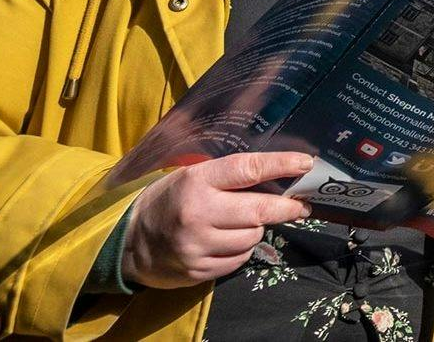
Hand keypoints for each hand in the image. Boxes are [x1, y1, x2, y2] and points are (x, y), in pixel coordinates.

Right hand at [121, 152, 315, 289]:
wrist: (127, 241)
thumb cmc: (167, 200)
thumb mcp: (190, 176)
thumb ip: (227, 176)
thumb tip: (276, 173)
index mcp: (196, 182)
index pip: (248, 169)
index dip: (282, 165)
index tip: (306, 164)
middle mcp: (198, 214)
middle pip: (259, 210)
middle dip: (286, 207)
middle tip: (301, 205)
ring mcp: (197, 246)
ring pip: (253, 237)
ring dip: (258, 229)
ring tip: (245, 222)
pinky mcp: (198, 271)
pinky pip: (239, 260)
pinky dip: (241, 249)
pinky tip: (229, 241)